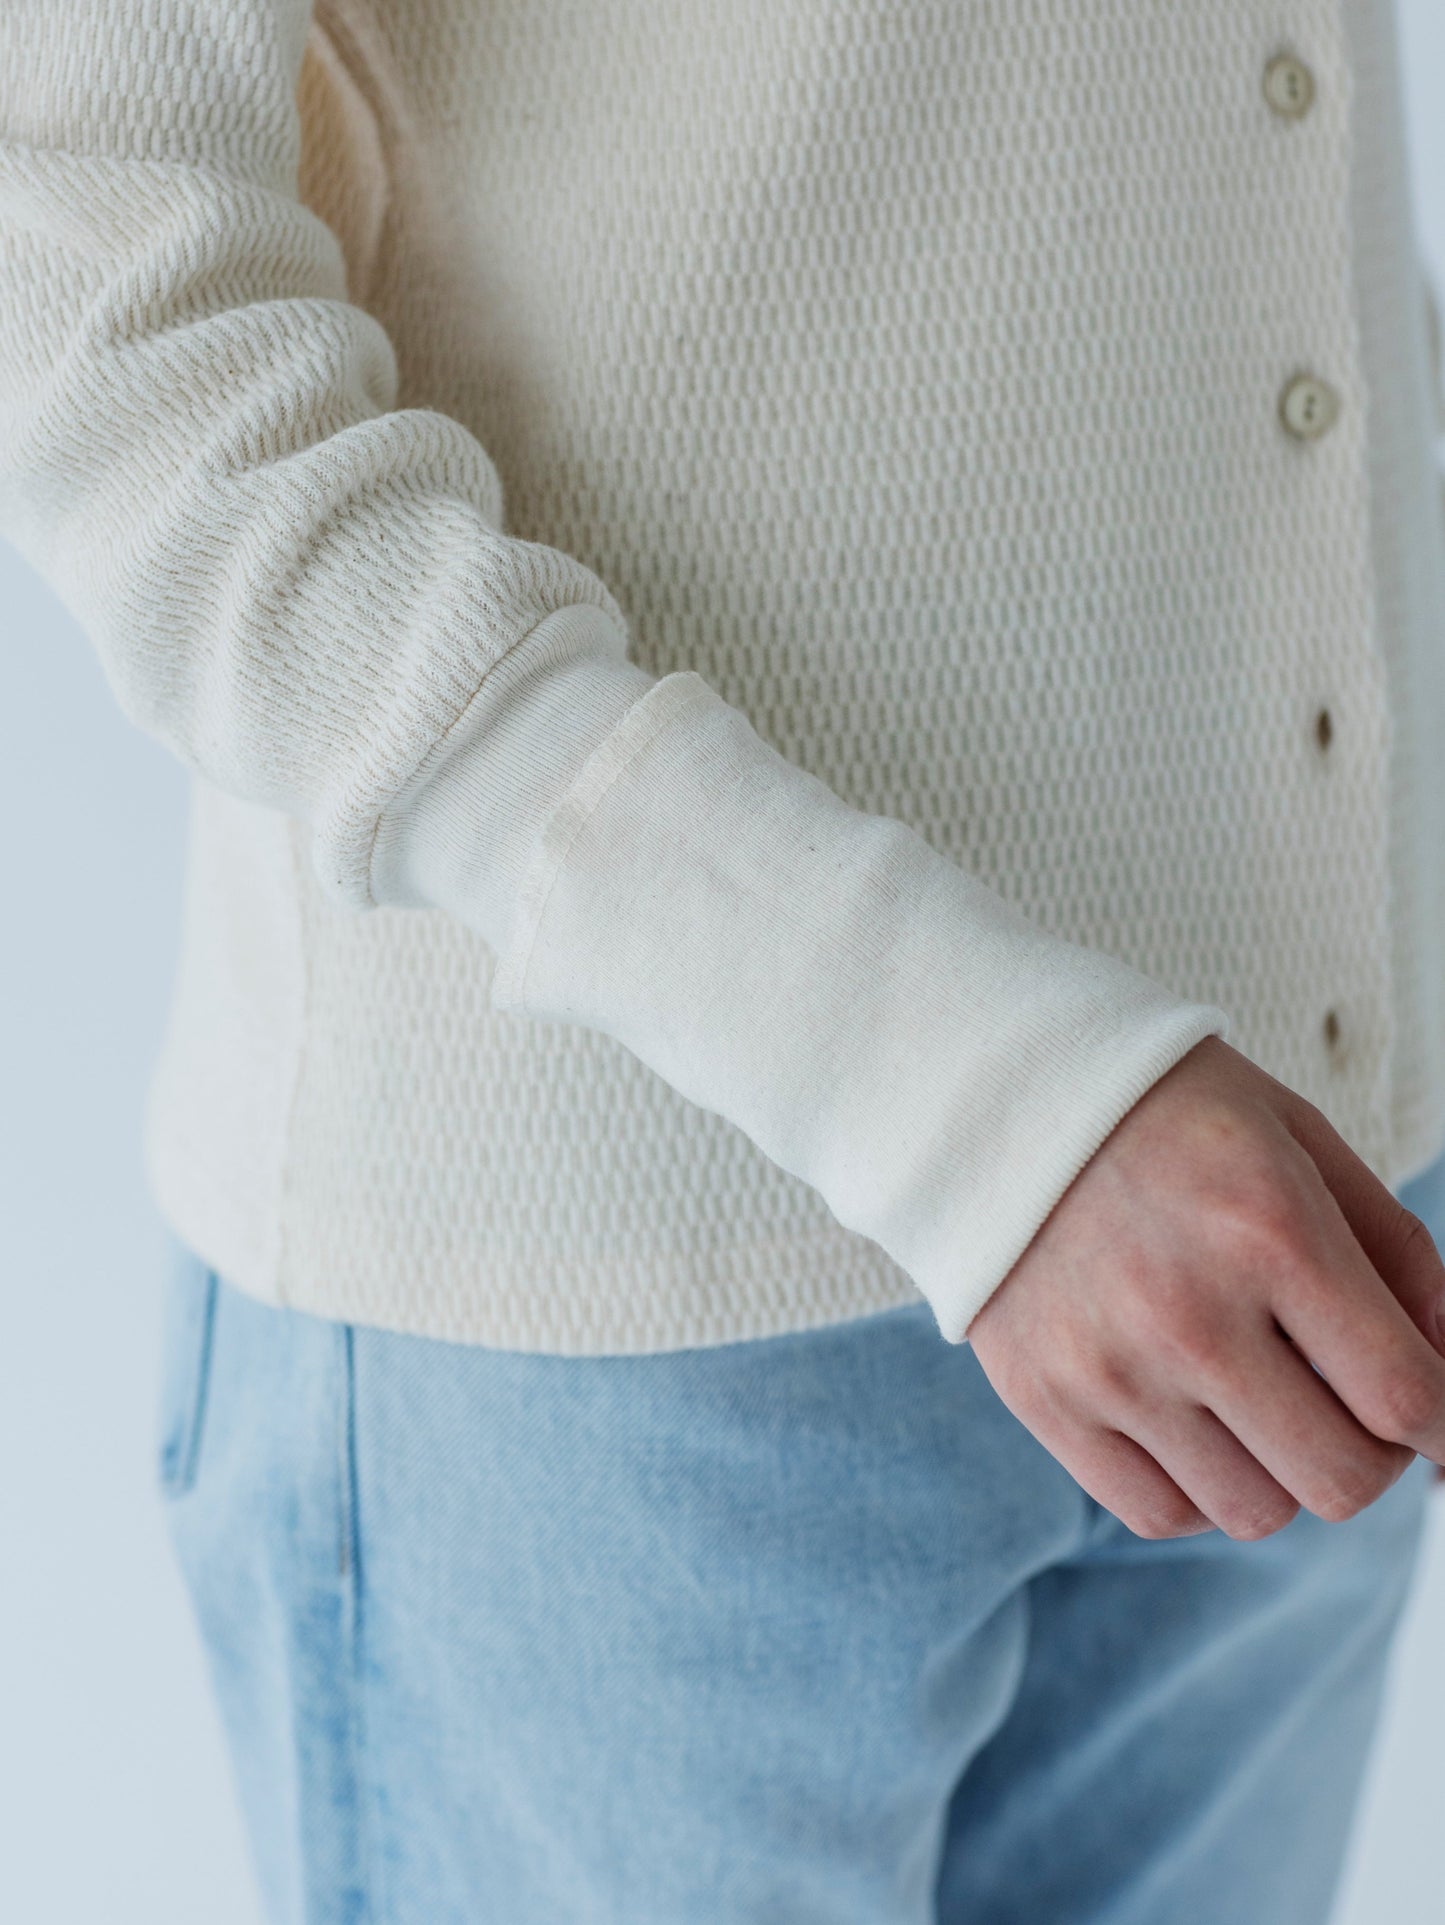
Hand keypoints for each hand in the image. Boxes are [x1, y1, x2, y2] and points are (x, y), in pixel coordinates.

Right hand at [967, 1035, 1444, 1538]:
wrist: (994, 1094)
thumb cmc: (1165, 1109)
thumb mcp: (1300, 1140)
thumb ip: (1396, 1253)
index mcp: (1268, 1228)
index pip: (1404, 1396)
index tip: (1438, 1422)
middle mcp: (1187, 1312)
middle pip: (1339, 1479)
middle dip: (1371, 1454)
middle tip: (1348, 1407)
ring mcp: (1107, 1367)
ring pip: (1254, 1512)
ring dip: (1280, 1470)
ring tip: (1256, 1400)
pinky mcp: (1044, 1400)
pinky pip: (1161, 1513)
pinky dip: (1198, 1488)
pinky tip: (1191, 1419)